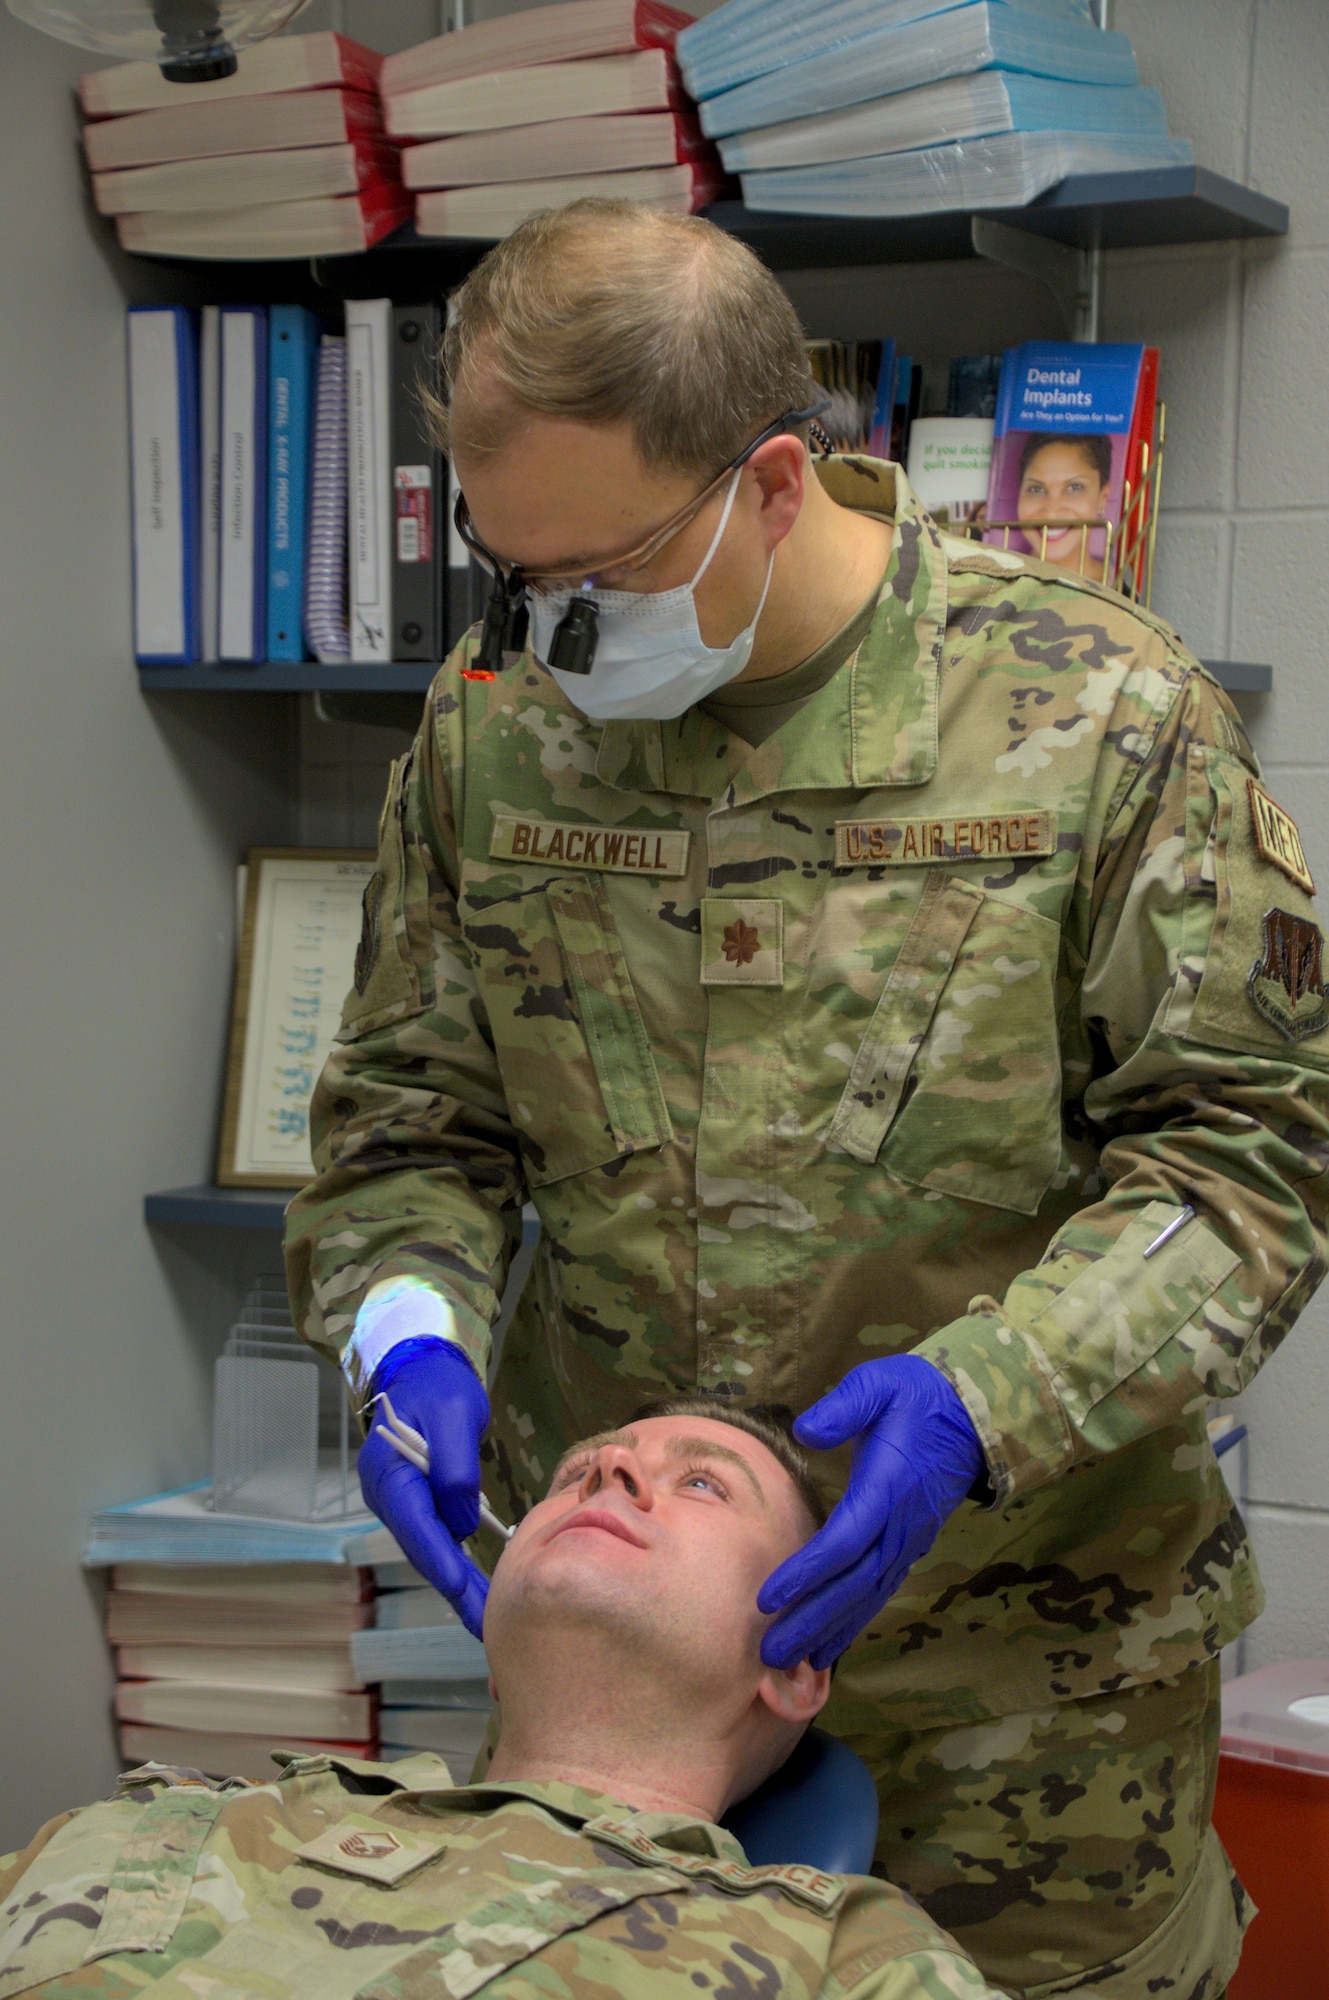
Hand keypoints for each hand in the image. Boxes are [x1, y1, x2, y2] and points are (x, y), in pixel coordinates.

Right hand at [358, 1337, 490, 1637]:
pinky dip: (456, 1560)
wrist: (422, 1369)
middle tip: (488, 1625)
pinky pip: (435, 1535)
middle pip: (422, 1548)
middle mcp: (387, 1495)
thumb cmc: (439, 1388)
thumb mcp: (455, 1417)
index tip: (467, 1595)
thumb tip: (464, 1525)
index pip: (416, 1527)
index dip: (442, 1563)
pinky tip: (480, 1584)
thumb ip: (456, 1469)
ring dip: (457, 1580)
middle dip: (454, 1586)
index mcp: (389, 1474)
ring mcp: (399, 1501)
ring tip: (491, 1615)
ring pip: (429, 1547)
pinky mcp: (416, 1501)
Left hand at [758, 1355, 984, 1670]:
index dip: (807, 1572)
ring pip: (868, 1596)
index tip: (768, 1598)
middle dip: (811, 1621)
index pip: (844, 1541)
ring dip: (830, 1631)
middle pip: (853, 1584)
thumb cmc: (914, 1395)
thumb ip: (844, 1408)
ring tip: (792, 1664)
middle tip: (770, 1654)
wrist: (968, 1413)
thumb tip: (806, 1430)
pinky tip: (829, 1647)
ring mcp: (908, 1540)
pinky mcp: (909, 1545)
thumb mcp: (878, 1384)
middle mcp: (900, 1524)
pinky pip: (879, 1591)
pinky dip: (853, 1622)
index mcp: (888, 1487)